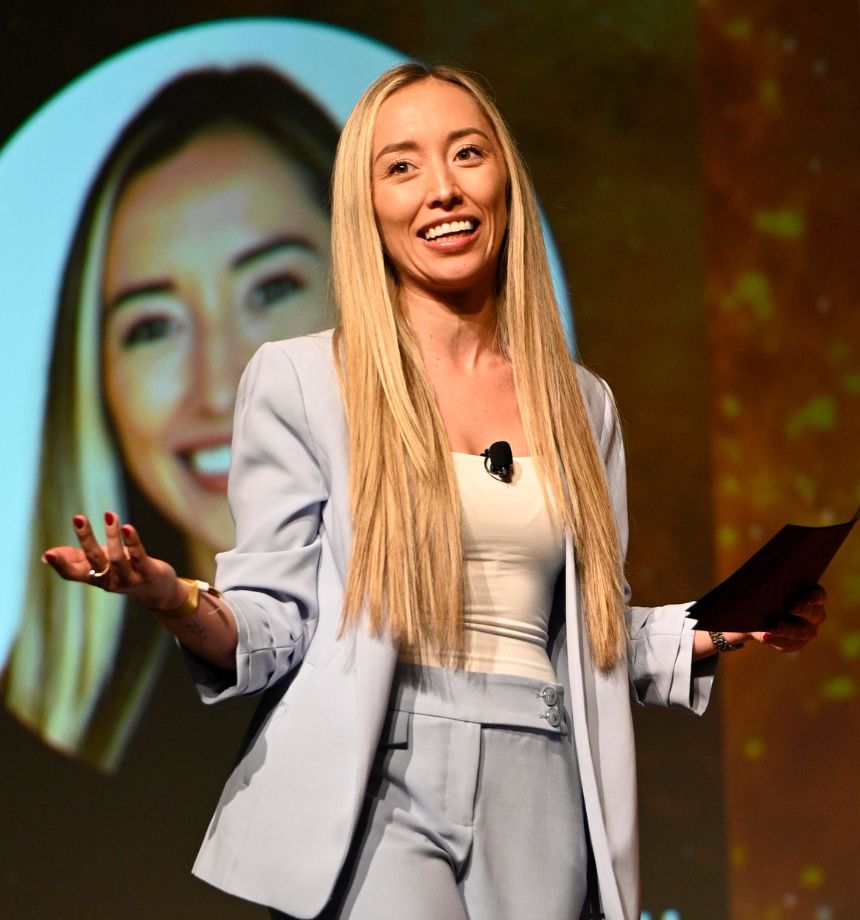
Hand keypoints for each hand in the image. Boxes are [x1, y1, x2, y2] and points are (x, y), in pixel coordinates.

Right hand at [42, 512, 185, 611]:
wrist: (157, 590)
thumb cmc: (122, 572)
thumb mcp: (98, 566)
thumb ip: (76, 559)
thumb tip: (47, 555)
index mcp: (93, 577)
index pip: (73, 574)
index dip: (61, 565)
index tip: (48, 554)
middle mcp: (109, 580)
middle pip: (94, 559)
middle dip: (85, 538)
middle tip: (77, 517)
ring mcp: (129, 578)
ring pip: (117, 558)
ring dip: (113, 535)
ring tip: (110, 515)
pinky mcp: (148, 572)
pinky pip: (139, 556)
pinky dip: (132, 541)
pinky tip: (128, 527)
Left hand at [749, 584, 827, 651]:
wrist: (760, 616)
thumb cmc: (770, 595)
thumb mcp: (772, 589)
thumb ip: (773, 586)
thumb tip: (763, 579)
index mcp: (813, 598)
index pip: (819, 595)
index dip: (815, 596)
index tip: (808, 597)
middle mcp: (815, 615)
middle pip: (813, 614)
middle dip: (803, 610)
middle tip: (793, 607)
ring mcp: (807, 631)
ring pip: (801, 632)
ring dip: (788, 629)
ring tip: (774, 627)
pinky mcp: (796, 643)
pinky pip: (789, 644)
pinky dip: (776, 640)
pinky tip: (766, 637)